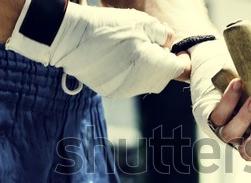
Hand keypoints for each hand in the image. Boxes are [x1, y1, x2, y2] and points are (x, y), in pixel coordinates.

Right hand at [6, 1, 189, 97]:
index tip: (178, 51)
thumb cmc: (107, 26)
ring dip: (148, 71)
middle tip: (154, 48)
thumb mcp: (140, 22)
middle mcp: (141, 83)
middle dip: (163, 65)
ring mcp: (125, 90)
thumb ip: (162, 33)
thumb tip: (170, 42)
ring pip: (146, 83)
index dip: (180, 59)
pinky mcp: (111, 92)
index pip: (178, 69)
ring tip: (135, 52)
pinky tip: (121, 60)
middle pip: (163, 78)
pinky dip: (132, 75)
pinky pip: (130, 86)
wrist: (70, 38)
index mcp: (153, 66)